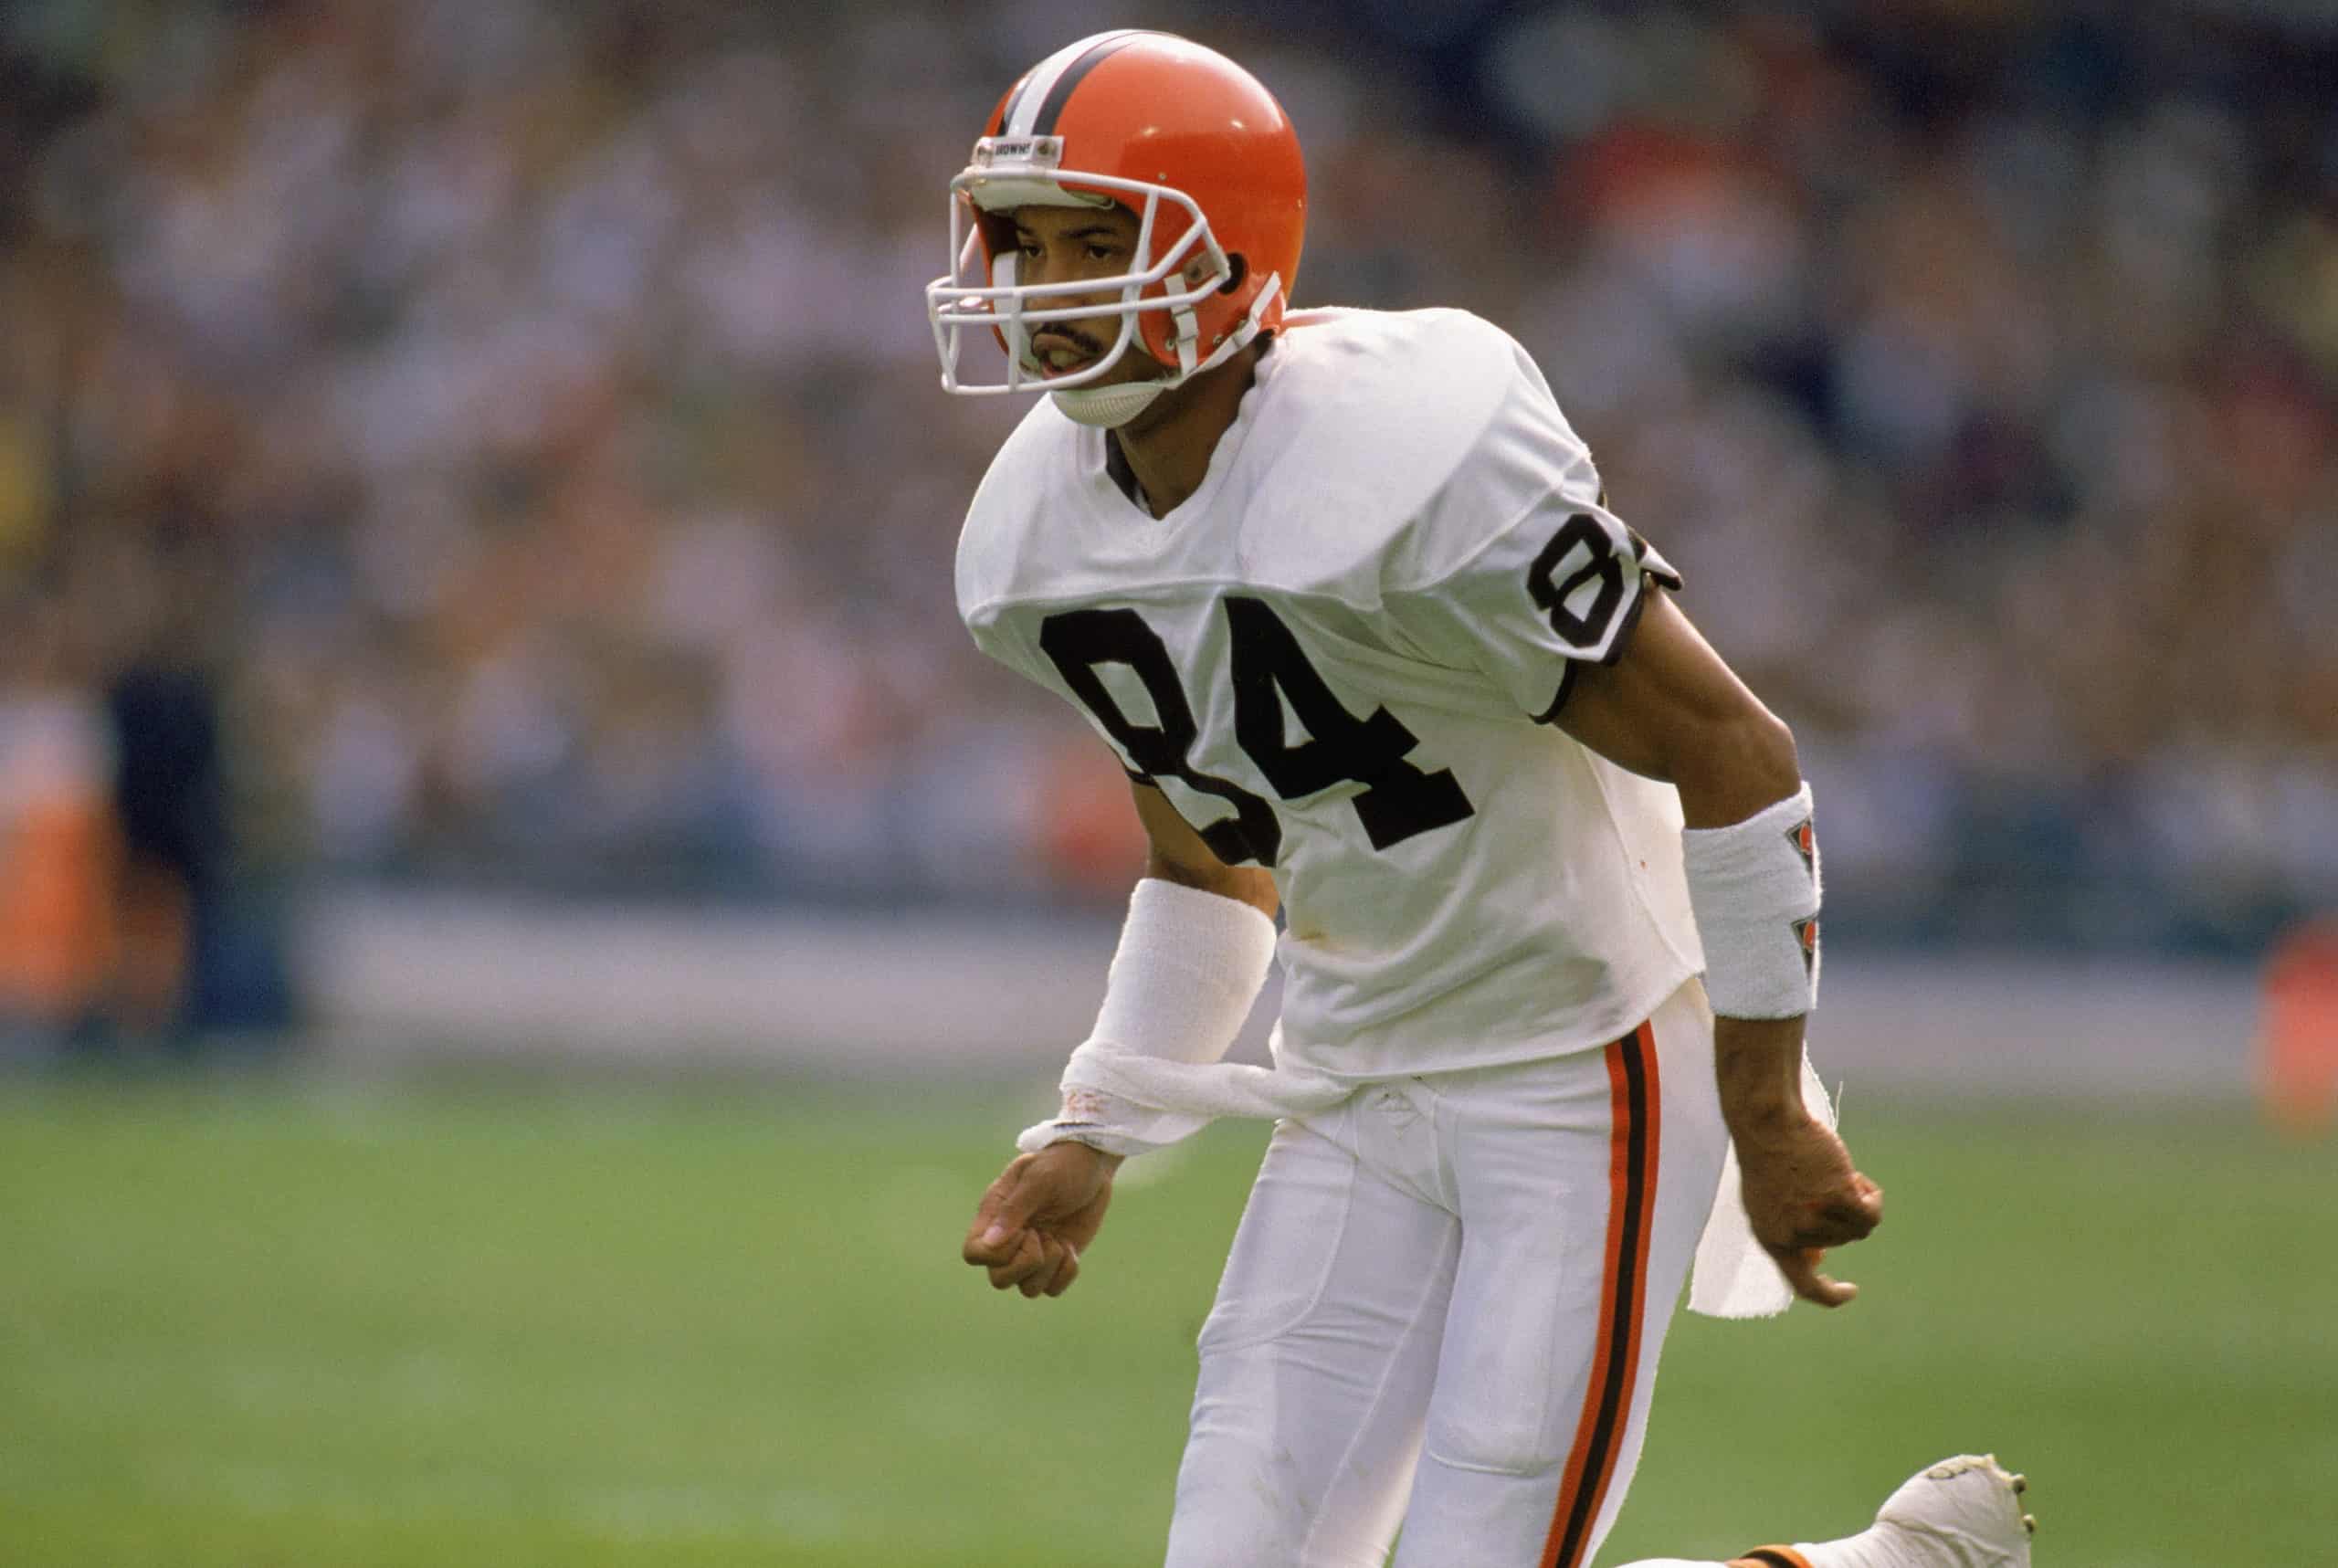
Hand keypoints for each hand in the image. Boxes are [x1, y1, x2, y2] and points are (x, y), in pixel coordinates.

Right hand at [961, 1141, 1118, 1298]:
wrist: (1093, 1165)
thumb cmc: (1061, 1164)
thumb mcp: (1039, 1179)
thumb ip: (1014, 1209)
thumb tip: (990, 1242)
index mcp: (995, 1215)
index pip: (973, 1253)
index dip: (997, 1254)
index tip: (1023, 1231)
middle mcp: (1010, 1239)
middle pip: (999, 1280)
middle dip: (1026, 1264)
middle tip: (1042, 1236)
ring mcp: (1033, 1253)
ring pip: (1027, 1289)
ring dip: (1048, 1268)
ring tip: (1058, 1240)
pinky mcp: (1056, 1261)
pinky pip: (1053, 1289)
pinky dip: (1065, 1273)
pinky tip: (1070, 1248)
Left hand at [1732, 1109, 1882, 1307]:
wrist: (1767, 1122)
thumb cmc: (1767, 1154)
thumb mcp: (1765, 1201)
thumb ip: (1788, 1231)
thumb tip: (1816, 1258)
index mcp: (1770, 1239)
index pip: (1802, 1285)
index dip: (1828, 1294)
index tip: (1849, 1290)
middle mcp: (1792, 1236)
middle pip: (1840, 1241)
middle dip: (1840, 1213)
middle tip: (1822, 1180)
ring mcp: (1816, 1220)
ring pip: (1858, 1228)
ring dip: (1855, 1201)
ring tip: (1833, 1172)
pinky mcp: (1839, 1201)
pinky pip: (1871, 1213)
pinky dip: (1871, 1197)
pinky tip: (1856, 1177)